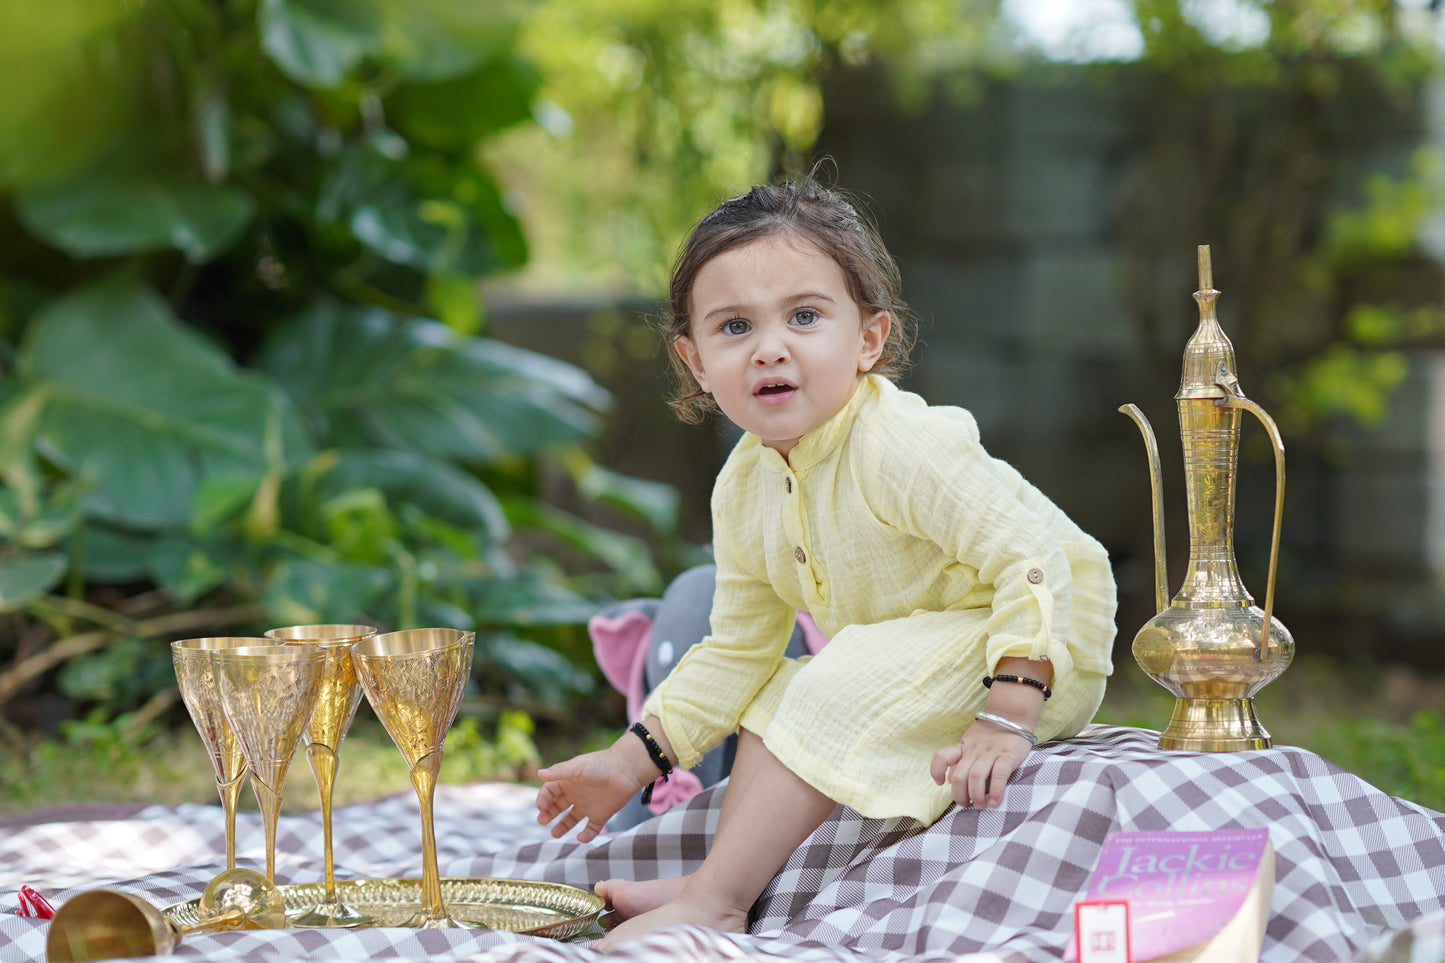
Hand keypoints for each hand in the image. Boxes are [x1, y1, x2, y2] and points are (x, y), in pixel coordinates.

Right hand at [535, 744, 652, 841]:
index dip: (543, 799)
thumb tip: (539, 773)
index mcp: (568, 781)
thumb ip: (559, 772)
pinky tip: (581, 837)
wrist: (626, 770)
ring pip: (571, 819)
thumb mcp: (577, 767)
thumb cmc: (600, 765)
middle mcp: (576, 794)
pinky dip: (586, 835)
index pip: (549, 792)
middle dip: (548, 814)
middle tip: (542, 821)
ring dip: (562, 827)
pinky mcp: (601, 815)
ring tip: (554, 834)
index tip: (542, 807)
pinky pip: (591, 828)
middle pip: (557, 806)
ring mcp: (588, 805)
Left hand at [929, 719, 1032, 810]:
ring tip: (980, 806)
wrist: (1012, 715)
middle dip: (960, 794)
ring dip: (976, 795)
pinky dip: (996, 791)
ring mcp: (991, 752)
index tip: (940, 783)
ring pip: (976, 776)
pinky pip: (999, 775)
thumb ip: (960, 761)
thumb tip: (949, 780)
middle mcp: (974, 750)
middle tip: (965, 805)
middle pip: (960, 775)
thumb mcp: (970, 743)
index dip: (936, 770)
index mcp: (963, 747)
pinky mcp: (1008, 756)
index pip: (942, 756)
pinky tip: (995, 802)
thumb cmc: (990, 734)